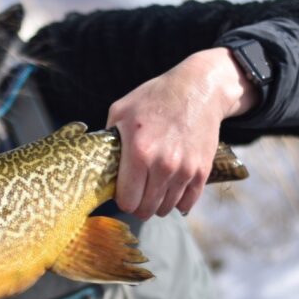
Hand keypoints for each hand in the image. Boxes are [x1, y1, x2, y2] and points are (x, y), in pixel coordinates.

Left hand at [106, 47, 257, 218]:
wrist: (198, 90)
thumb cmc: (155, 98)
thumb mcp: (120, 111)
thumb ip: (107, 140)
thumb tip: (96, 162)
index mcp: (139, 152)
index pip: (126, 201)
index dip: (122, 199)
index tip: (123, 191)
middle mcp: (163, 165)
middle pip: (145, 209)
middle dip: (138, 204)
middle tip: (137, 192)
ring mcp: (185, 170)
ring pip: (165, 208)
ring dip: (157, 202)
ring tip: (154, 186)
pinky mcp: (202, 171)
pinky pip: (187, 203)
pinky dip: (178, 201)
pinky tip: (171, 188)